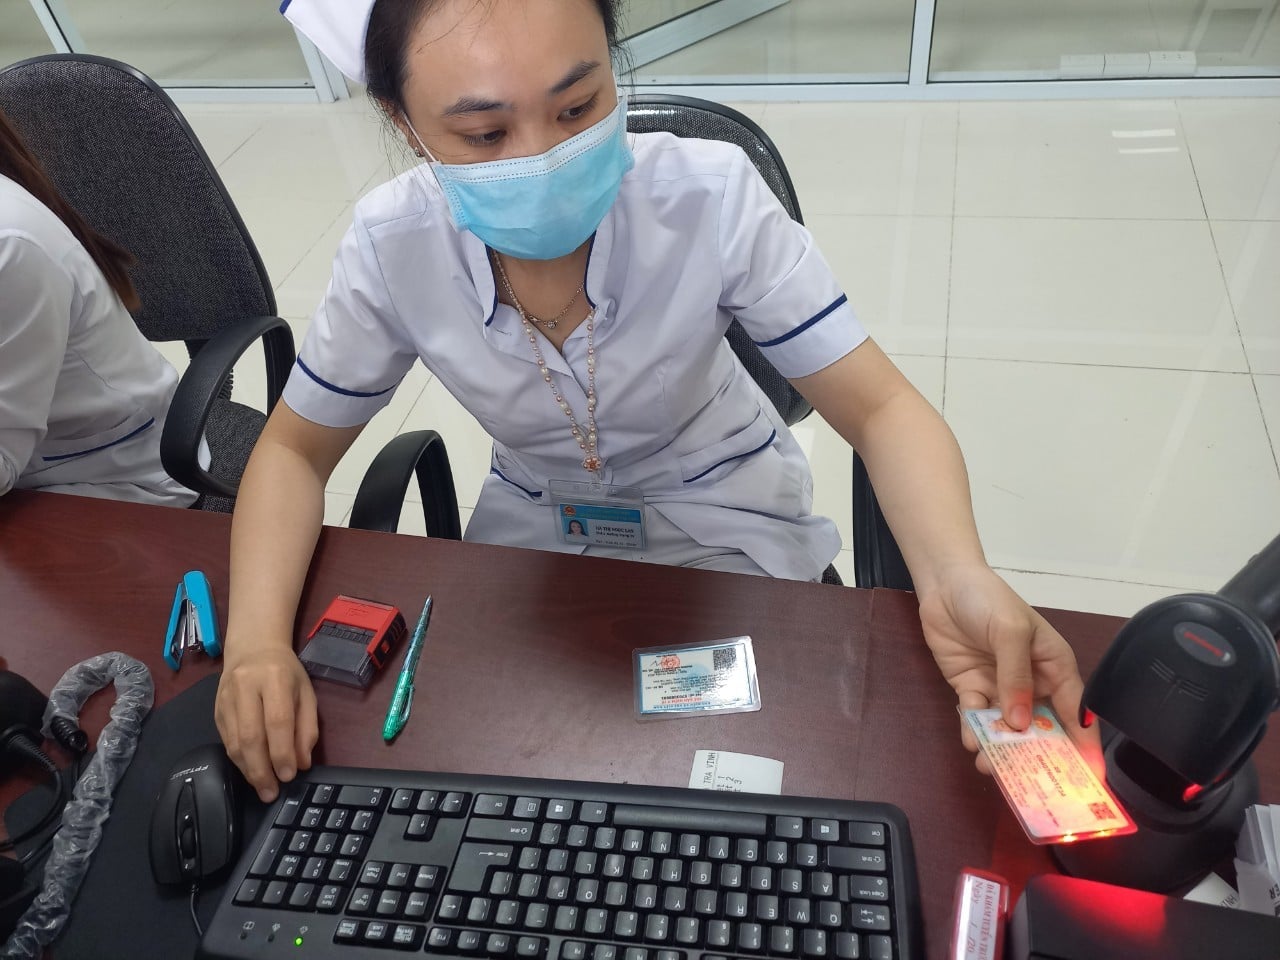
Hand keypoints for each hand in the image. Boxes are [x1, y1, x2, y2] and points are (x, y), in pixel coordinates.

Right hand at [215, 644, 318, 801]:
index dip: (282, 752)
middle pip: (250, 736)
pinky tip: (250, 771)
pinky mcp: (215, 710)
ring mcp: (226, 699)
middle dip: (261, 769)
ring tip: (262, 788)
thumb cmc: (285, 672)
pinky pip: (225, 742)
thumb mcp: (306, 693)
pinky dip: (239, 761)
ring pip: (234, 742)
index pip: (277, 721)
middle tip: (271, 792)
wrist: (252, 648)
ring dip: (248, 770)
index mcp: (274, 678)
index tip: (288, 775)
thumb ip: (307, 727)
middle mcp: (246, 687)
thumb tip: (302, 762)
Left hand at [917, 562, 1100, 774]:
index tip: (1087, 779)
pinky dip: (974, 730)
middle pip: (1041, 729)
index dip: (1083, 746)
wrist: (944, 583)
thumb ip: (1016, 676)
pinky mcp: (973, 688)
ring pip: (1006, 729)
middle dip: (1036, 756)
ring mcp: (1002, 688)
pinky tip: (971, 738)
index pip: (1076, 712)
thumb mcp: (1011, 630)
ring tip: (989, 765)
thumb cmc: (988, 598)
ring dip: (1000, 749)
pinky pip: (977, 718)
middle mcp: (1033, 683)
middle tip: (1029, 784)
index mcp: (1055, 667)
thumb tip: (1020, 722)